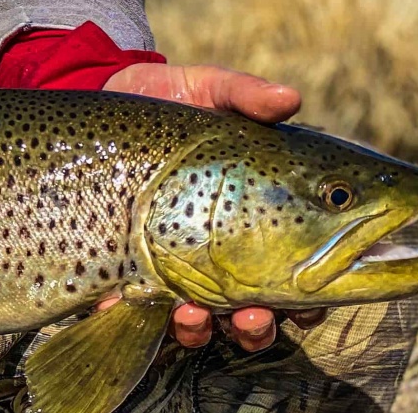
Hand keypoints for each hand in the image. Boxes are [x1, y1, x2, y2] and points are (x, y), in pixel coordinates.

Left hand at [103, 62, 321, 350]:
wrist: (103, 96)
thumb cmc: (172, 98)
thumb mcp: (208, 89)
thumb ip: (244, 95)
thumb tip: (289, 99)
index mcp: (266, 216)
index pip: (308, 273)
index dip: (314, 300)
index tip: (309, 304)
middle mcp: (229, 252)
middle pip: (260, 312)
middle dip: (259, 326)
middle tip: (252, 315)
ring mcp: (178, 265)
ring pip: (203, 323)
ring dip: (202, 328)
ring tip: (192, 314)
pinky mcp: (129, 268)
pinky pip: (136, 311)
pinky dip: (136, 316)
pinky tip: (124, 302)